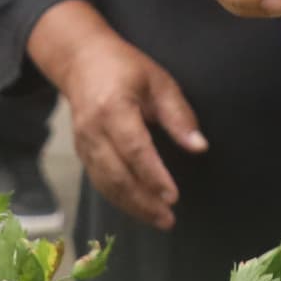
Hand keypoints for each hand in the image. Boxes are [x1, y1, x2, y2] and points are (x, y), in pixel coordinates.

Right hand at [29, 1, 204, 229]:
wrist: (80, 61)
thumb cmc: (124, 67)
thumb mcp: (158, 81)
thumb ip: (178, 115)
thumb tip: (199, 147)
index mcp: (113, 108)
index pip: (134, 149)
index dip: (154, 176)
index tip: (173, 197)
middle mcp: (93, 129)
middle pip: (117, 175)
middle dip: (143, 201)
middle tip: (169, 219)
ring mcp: (83, 143)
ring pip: (106, 184)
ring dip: (132, 206)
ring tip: (158, 220)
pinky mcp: (81, 152)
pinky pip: (99, 181)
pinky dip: (119, 199)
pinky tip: (139, 208)